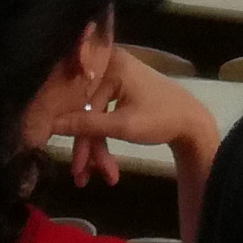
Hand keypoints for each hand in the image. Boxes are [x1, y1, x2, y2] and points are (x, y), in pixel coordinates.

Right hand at [50, 47, 214, 189]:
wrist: (193, 123)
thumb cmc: (161, 118)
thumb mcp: (122, 125)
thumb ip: (86, 126)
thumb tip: (49, 125)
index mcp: (111, 65)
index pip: (82, 103)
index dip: (75, 136)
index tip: (68, 161)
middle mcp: (110, 65)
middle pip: (88, 112)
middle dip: (89, 148)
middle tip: (83, 178)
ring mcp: (115, 77)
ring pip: (95, 117)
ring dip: (98, 149)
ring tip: (105, 177)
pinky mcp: (120, 90)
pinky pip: (104, 114)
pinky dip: (105, 138)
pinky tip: (107, 165)